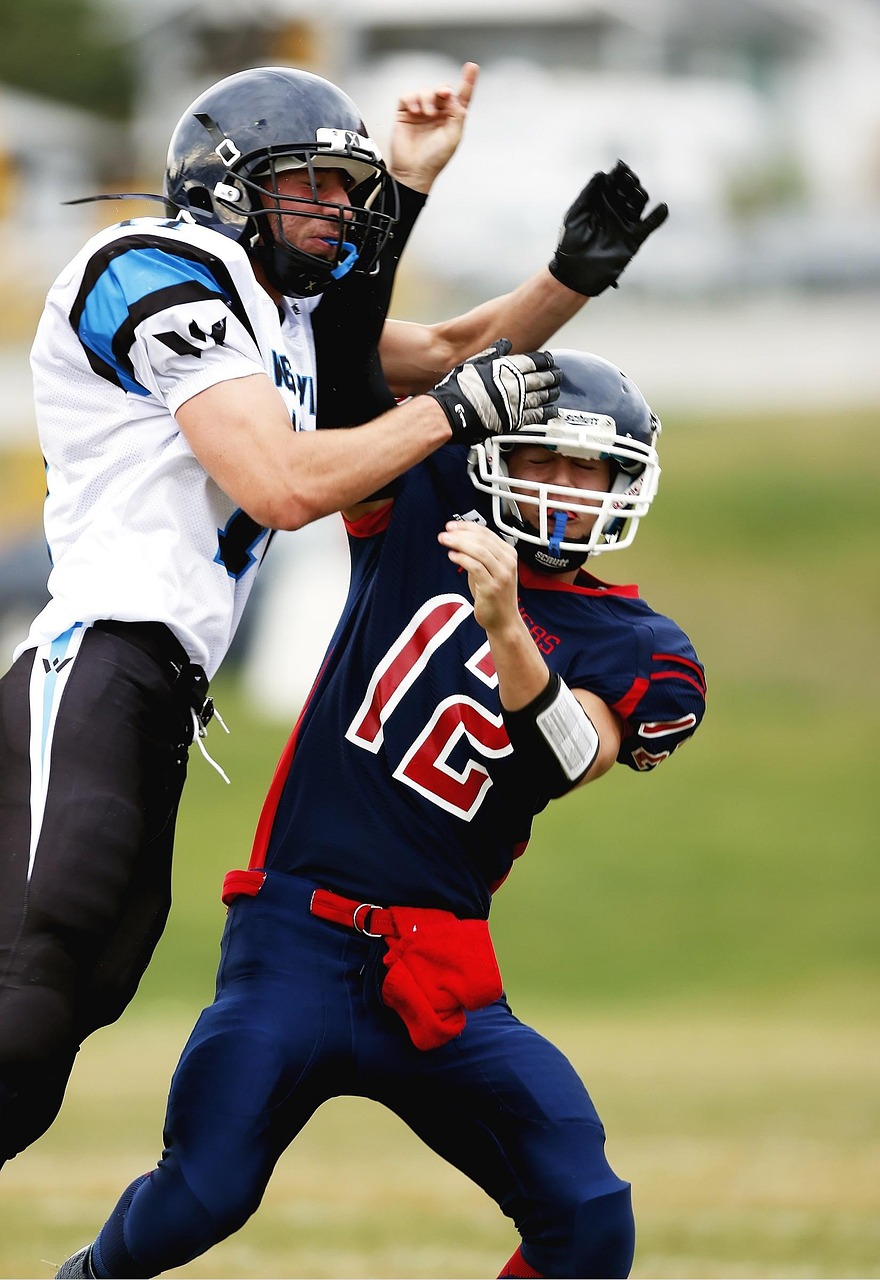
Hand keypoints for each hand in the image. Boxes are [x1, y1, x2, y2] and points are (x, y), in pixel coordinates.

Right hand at [389, 62, 478, 193]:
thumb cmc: (434, 159)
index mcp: (451, 119)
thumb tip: (453, 96)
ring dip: (427, 98)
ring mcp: (421, 112)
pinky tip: (415, 111)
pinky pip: (408, 96)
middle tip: (444, 95)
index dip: (467, 82)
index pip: (461, 97)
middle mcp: (437, 113)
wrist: (414, 171)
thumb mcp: (453, 137)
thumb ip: (457, 115)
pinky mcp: (405, 113)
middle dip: (443, 90)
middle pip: (442, 91)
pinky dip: (412, 99)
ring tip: (427, 113)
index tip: (472, 67)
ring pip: (425, 92)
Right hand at [426, 339, 559, 444]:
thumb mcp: (474, 363)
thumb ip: (492, 353)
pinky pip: (535, 416)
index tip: (549, 361)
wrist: (451, 412)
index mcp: (507, 368)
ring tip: (556, 391)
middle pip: (541, 379)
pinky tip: (552, 411)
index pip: (532, 361)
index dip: (543, 361)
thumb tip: (504, 344)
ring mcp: (516, 403)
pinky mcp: (514, 421)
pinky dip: (546, 414)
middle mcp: (515, 384)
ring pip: (541, 397)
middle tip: (558, 376)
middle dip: (551, 376)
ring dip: (551, 393)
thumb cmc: (458, 388)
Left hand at [438, 519, 519, 632]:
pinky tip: (452, 555)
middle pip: (482, 540)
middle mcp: (508, 562)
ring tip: (445, 541)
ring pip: (479, 551)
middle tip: (445, 532)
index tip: (453, 526)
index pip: (487, 533)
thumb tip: (460, 537)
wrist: (504, 620)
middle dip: (461, 533)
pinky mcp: (492, 587)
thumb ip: (479, 554)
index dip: (467, 526)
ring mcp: (502, 575)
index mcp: (509, 554)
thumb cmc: (495, 596)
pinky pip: (475, 567)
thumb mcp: (490, 569)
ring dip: (459, 543)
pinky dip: (462, 558)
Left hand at [549, 160, 668, 295]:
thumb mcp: (575, 215)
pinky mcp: (633, 239)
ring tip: (636, 192)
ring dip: (640, 194)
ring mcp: (624, 224)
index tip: (620, 167)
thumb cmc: (570, 244)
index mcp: (600, 204)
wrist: (575, 273)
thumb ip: (588, 193)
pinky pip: (649, 226)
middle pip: (628, 190)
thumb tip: (601, 173)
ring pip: (638, 203)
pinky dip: (658, 217)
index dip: (618, 174)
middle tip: (628, 179)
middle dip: (630, 181)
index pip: (613, 183)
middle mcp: (614, 211)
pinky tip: (663, 208)